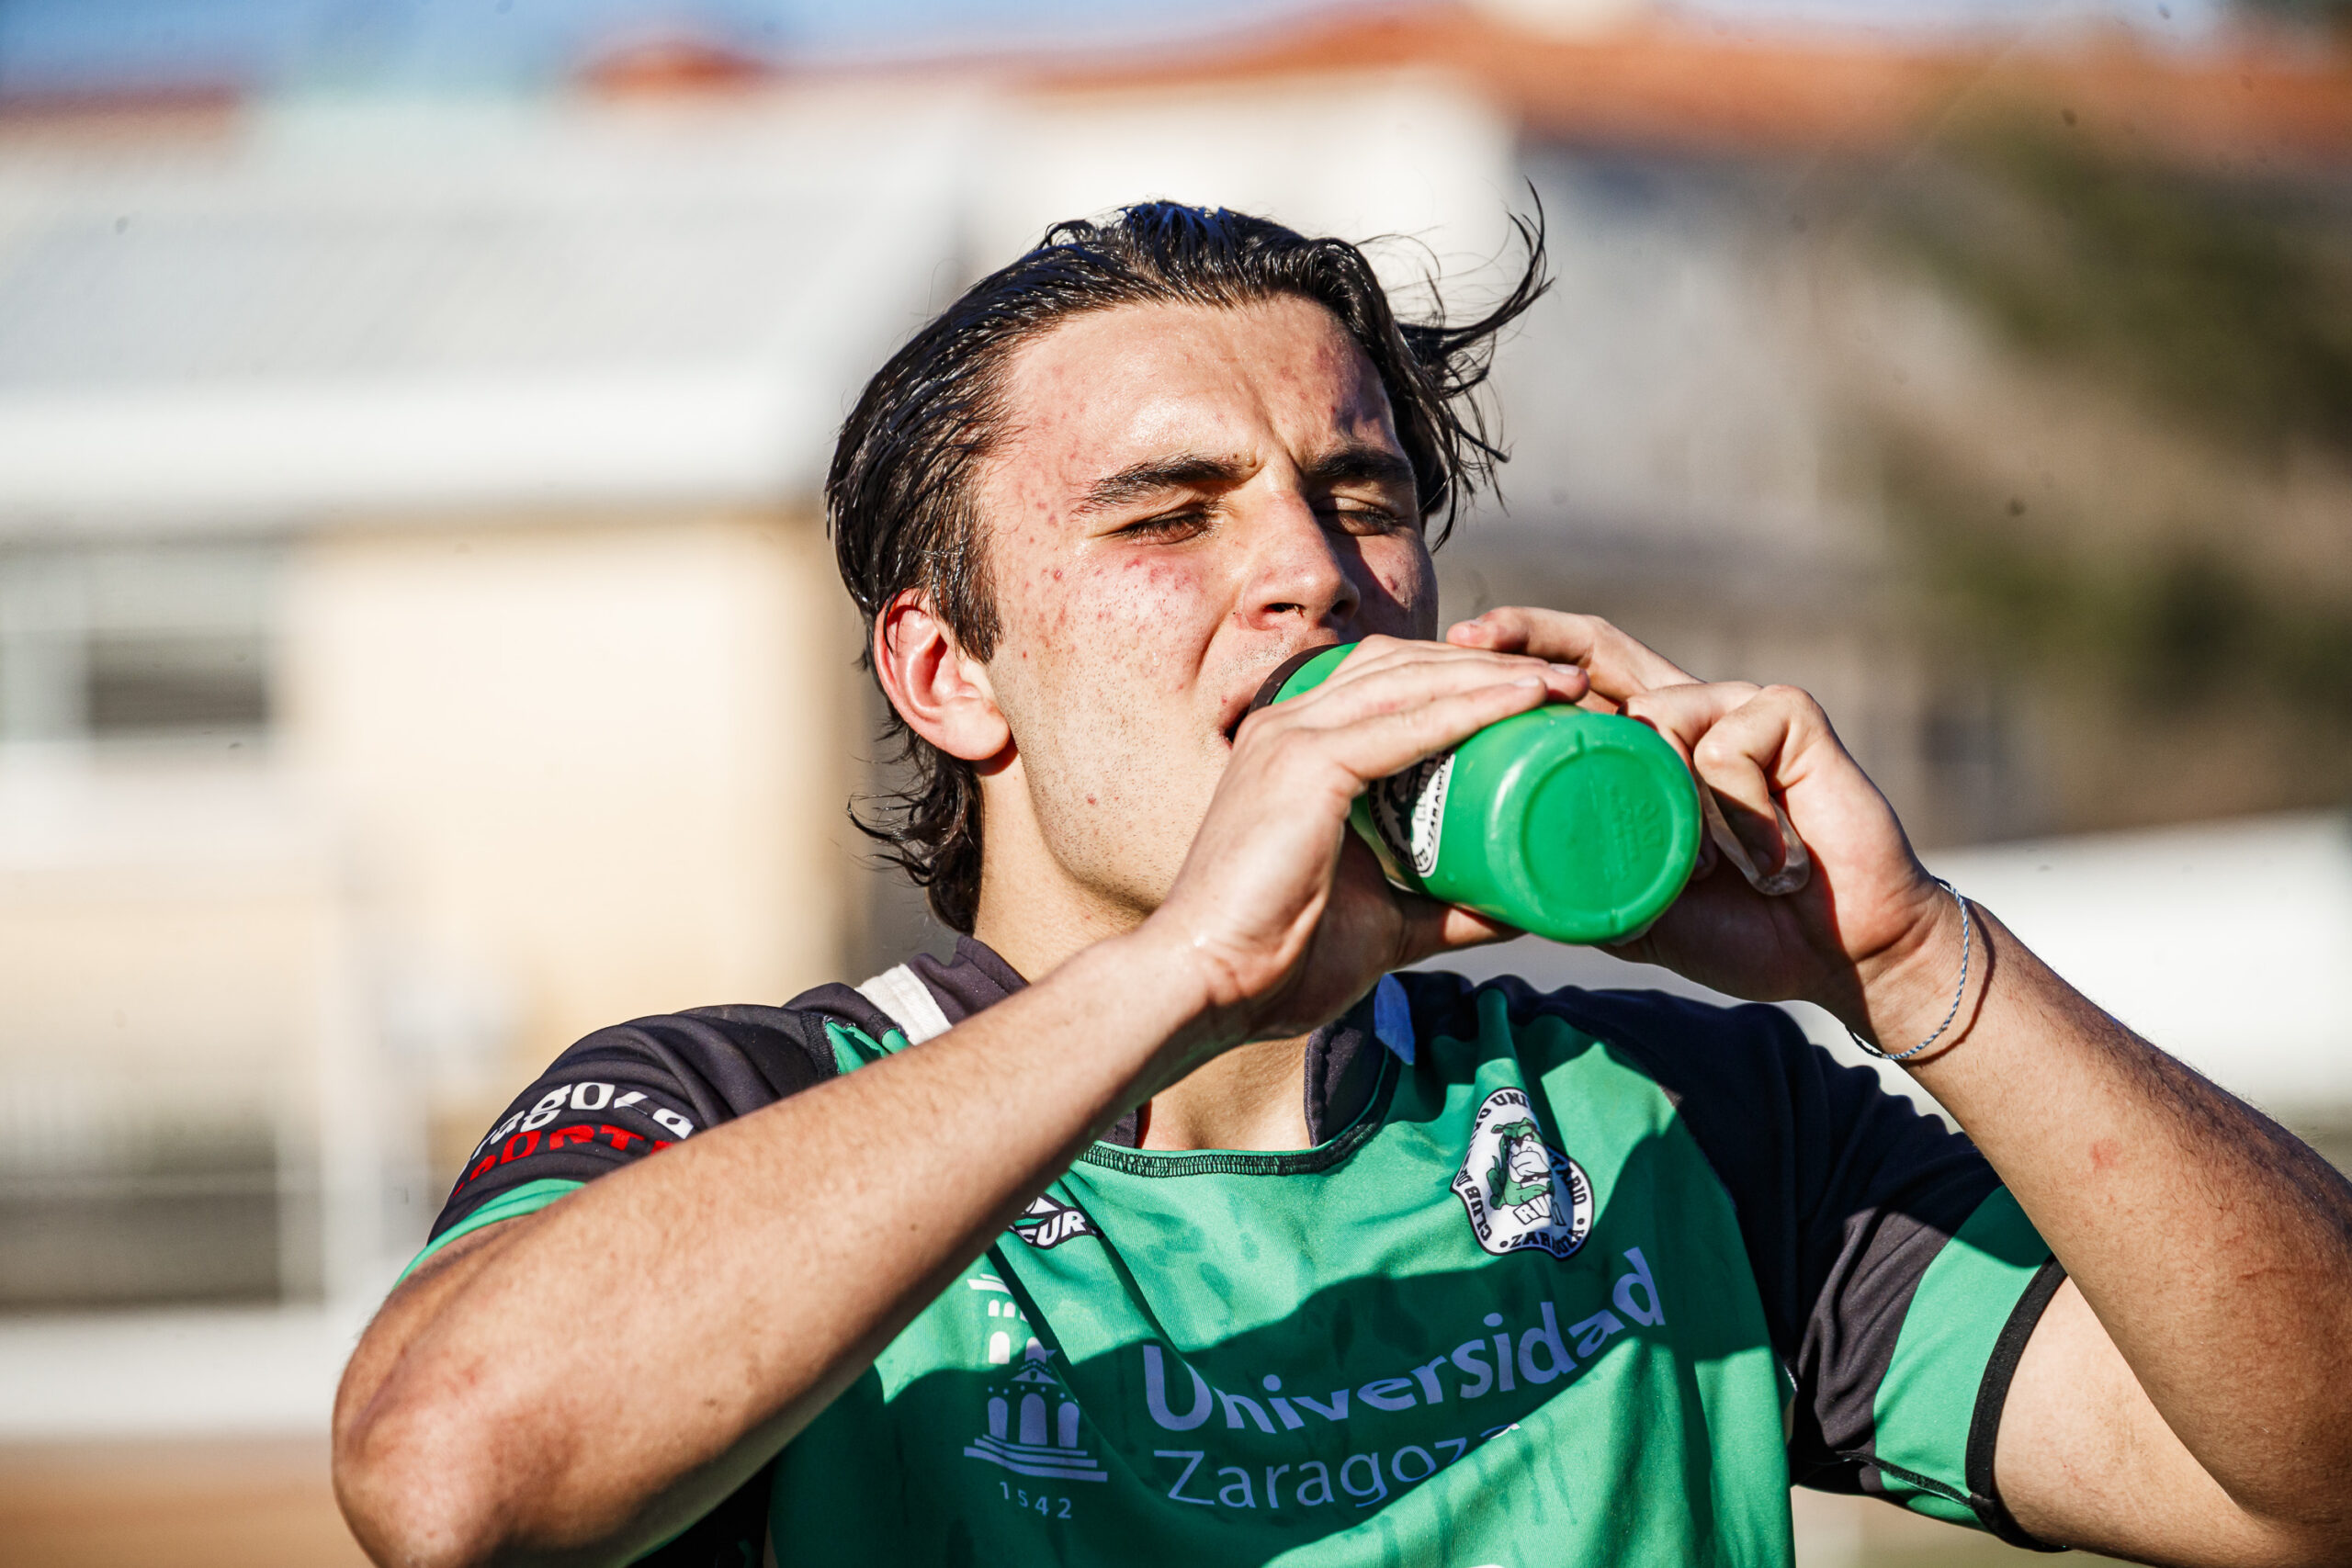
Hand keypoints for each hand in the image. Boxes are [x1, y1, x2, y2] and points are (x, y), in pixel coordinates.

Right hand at [1142, 636, 1587, 1056]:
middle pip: (1406, 665)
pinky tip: (1522, 701)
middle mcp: (1289, 723)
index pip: (1390, 683)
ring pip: (1412, 680)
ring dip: (1493, 674)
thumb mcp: (1383, 922)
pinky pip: (1408, 722)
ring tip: (1563, 683)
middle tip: (1568, 682)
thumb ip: (1443, 909)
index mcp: (1296, 746)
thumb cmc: (1280, 959)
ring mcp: (1292, 736)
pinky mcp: (1305, 765)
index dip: (1464, 678)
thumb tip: (1515, 911)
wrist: (1208, 985)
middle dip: (1490, 663)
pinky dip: (1471, 706)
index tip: (1538, 698)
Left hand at [1447, 608, 1953, 1033]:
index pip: (1573, 676)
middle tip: (1473, 639)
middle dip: (1530, 634)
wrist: (1842, 956)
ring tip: (1713, 872)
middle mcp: (1690, 709)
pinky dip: (1735, 817)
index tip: (1450, 648)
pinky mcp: (1790, 713)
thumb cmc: (1743, 930)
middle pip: (1598, 644)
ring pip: (1656, 714)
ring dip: (1666, 803)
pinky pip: (1724, 747)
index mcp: (1650, 747)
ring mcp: (1742, 704)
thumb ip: (1576, 881)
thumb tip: (1481, 890)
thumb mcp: (1635, 905)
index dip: (1517, 653)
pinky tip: (1770, 868)